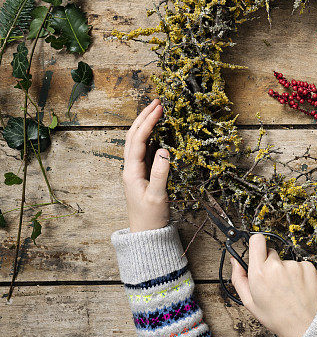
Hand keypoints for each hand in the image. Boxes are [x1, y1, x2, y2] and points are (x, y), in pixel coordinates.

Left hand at [122, 98, 170, 232]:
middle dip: (144, 117)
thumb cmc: (151, 217)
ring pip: (137, 142)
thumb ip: (161, 173)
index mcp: (132, 171)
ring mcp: (135, 170)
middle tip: (157, 102)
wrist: (146, 234)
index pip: (139, 140)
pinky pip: (144, 150)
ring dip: (145, 124)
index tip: (160, 108)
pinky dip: (151, 136)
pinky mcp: (142, 174)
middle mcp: (130, 168)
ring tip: (157, 111)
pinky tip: (159, 131)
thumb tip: (165, 150)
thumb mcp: (158, 196)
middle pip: (133, 136)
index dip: (148, 122)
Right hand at [230, 234, 316, 336]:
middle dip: (270, 264)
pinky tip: (299, 289)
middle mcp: (277, 266)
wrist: (305, 325)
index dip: (256, 244)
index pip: (256, 240)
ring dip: (286, 272)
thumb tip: (235, 261)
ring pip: (286, 261)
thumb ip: (239, 278)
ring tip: (288, 291)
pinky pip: (300, 265)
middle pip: (271, 253)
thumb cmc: (277, 317)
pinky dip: (299, 275)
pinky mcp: (309, 267)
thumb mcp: (250, 302)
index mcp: (259, 273)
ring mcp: (294, 265)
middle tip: (274, 283)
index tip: (257, 251)